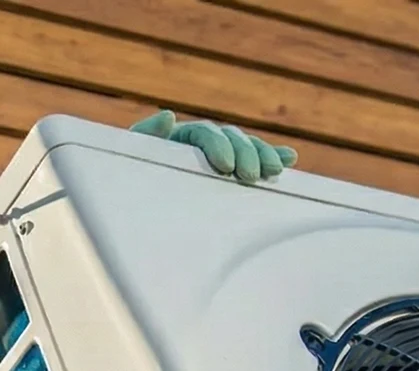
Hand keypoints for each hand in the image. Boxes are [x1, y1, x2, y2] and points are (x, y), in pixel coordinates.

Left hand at [130, 110, 296, 183]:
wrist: (135, 206)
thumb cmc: (129, 183)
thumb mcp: (132, 159)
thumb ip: (146, 138)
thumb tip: (168, 117)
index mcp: (180, 137)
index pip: (205, 134)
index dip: (218, 147)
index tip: (226, 168)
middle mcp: (202, 143)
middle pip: (231, 139)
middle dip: (245, 155)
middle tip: (250, 176)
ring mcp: (218, 157)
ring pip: (246, 148)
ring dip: (263, 157)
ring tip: (274, 171)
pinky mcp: (229, 173)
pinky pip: (253, 162)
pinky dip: (271, 158)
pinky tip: (289, 159)